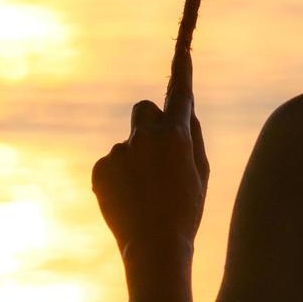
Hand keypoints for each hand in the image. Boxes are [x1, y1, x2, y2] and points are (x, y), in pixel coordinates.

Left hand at [92, 58, 209, 267]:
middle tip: (160, 154)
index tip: (183, 52)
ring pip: (129, 145)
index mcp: (176, 136)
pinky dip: (119, 177)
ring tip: (147, 195)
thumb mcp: (202, 175)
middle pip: (145, 110)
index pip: (180, 96)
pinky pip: (112, 164)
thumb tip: (183, 112)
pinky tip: (130, 202)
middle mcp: (145, 138)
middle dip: (151, 123)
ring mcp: (120, 153)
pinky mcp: (100, 170)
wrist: (154, 248)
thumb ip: (193, 138)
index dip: (183, 73)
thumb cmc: (186, 212)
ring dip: (136, 160)